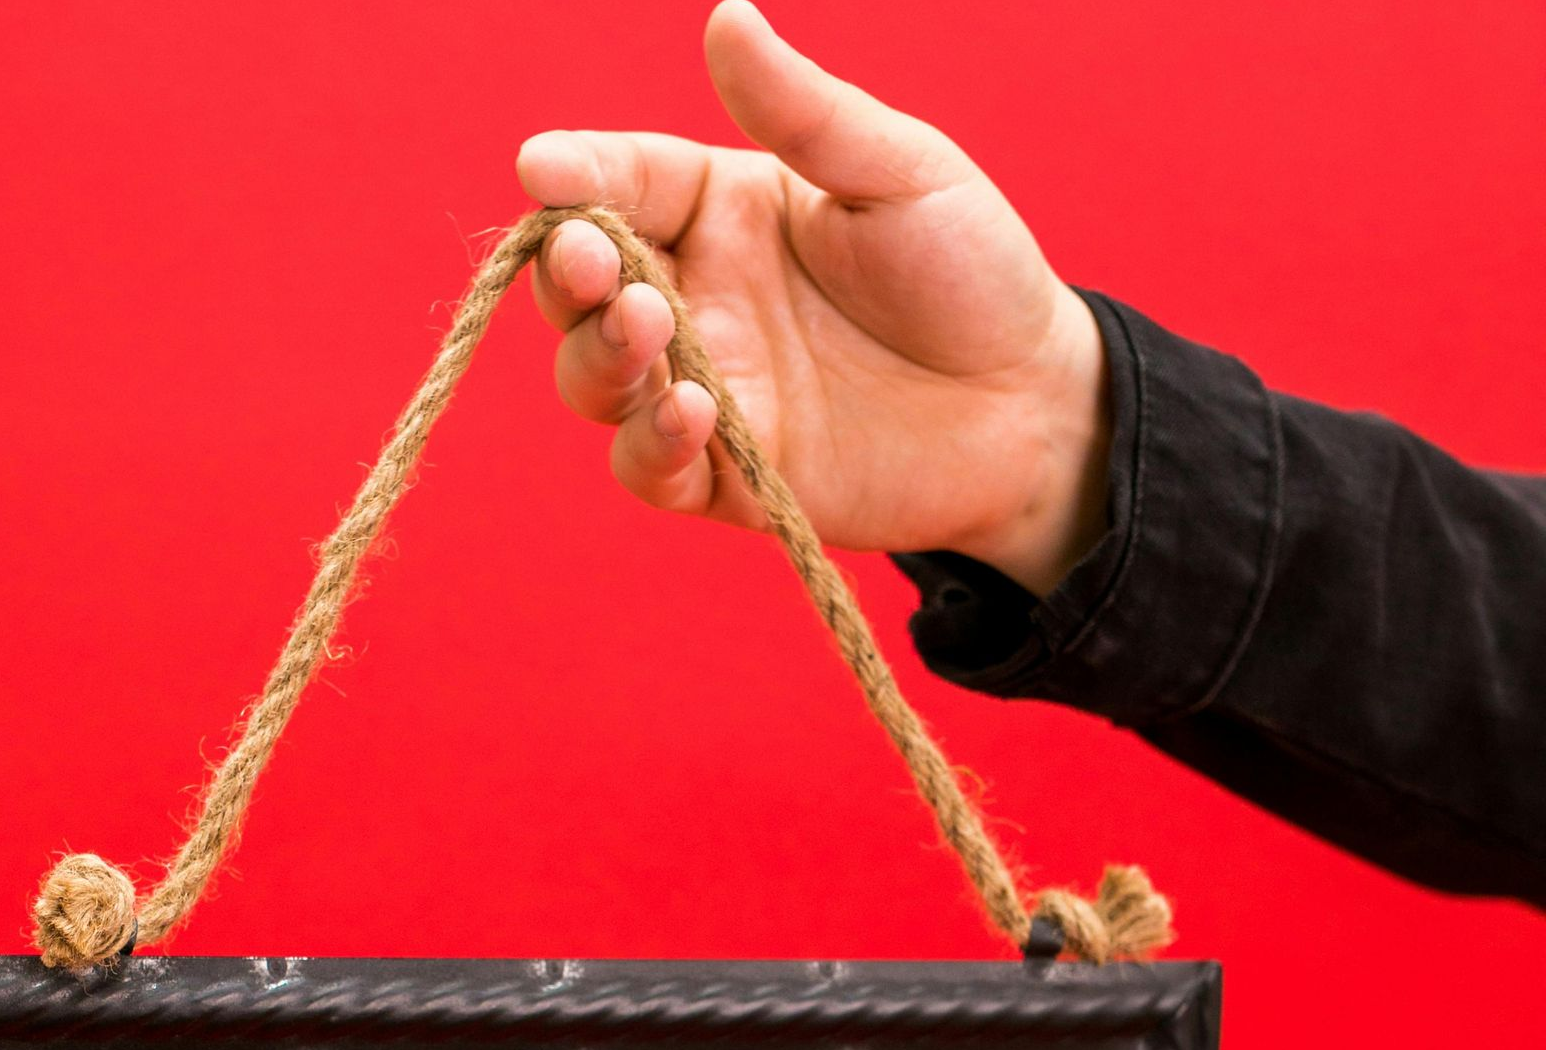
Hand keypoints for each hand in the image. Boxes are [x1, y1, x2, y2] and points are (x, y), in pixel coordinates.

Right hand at [517, 0, 1110, 596]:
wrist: (1031, 403)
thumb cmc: (968, 271)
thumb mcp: (897, 170)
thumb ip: (803, 112)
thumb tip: (727, 17)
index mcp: (720, 212)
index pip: (620, 184)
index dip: (573, 177)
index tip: (542, 168)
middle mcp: (694, 301)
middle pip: (579, 289)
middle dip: (567, 273)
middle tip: (591, 259)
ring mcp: (705, 390)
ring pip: (596, 379)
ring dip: (601, 354)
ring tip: (650, 325)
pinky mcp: (727, 479)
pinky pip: (651, 469)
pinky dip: (652, 445)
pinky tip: (693, 413)